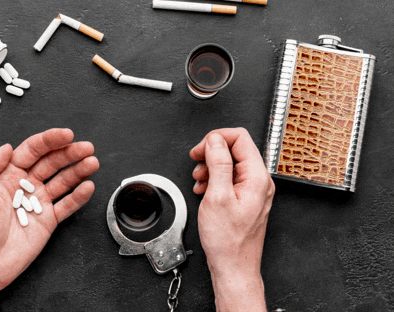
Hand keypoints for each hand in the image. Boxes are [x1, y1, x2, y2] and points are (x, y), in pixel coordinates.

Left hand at [0, 128, 98, 290]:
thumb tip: (7, 147)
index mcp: (7, 175)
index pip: (32, 151)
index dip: (50, 141)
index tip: (66, 134)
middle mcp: (26, 185)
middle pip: (52, 163)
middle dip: (70, 153)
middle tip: (87, 147)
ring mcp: (39, 202)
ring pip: (63, 181)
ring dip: (79, 170)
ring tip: (92, 163)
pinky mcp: (49, 220)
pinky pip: (67, 205)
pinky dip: (79, 196)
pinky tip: (88, 187)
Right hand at [190, 128, 274, 311]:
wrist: (234, 267)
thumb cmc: (228, 241)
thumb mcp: (217, 197)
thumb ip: (218, 163)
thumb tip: (215, 140)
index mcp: (257, 177)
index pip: (240, 137)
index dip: (216, 138)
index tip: (200, 149)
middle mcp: (259, 181)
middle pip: (235, 148)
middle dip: (211, 152)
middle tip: (196, 162)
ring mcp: (253, 190)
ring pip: (230, 163)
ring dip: (211, 167)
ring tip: (199, 180)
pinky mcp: (246, 198)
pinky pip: (230, 178)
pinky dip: (214, 179)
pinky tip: (204, 189)